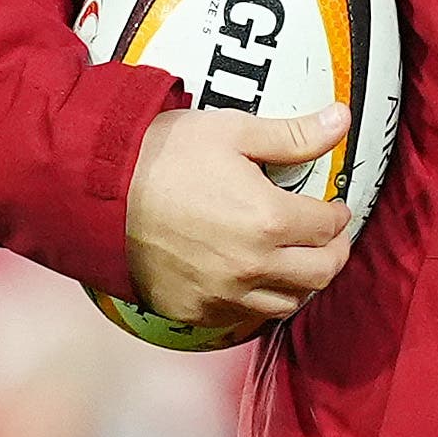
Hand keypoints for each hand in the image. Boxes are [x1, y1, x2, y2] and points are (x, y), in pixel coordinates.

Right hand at [123, 104, 356, 331]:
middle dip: (333, 253)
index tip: (332, 207)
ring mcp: (223, 294)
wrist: (96, 190)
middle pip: (320, 274)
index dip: (337, 213)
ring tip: (294, 260)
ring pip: (286, 303)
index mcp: (270, 220)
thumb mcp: (233, 132)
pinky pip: (242, 316)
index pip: (329, 227)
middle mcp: (252, 266)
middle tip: (327, 238)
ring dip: (299, 282)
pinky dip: (256, 300)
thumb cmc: (161, 155)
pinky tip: (251, 278)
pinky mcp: (194, 310)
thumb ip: (293, 135)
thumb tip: (340, 120)